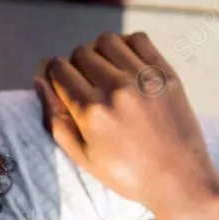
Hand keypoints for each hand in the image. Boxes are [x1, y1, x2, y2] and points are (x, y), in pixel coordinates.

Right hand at [33, 31, 218, 219]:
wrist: (179, 180)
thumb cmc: (127, 175)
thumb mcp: (83, 157)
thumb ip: (56, 119)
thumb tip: (39, 81)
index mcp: (91, 112)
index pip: (58, 68)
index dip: (53, 74)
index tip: (60, 84)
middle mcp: (116, 90)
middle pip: (80, 52)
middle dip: (76, 66)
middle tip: (85, 86)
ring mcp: (143, 79)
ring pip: (106, 41)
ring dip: (99, 53)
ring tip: (105, 74)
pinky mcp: (166, 74)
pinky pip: (138, 40)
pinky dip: (126, 47)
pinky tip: (126, 66)